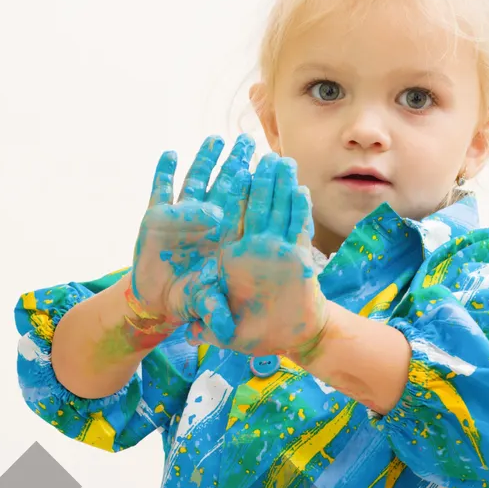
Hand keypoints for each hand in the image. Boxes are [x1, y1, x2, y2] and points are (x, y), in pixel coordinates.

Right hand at [126, 134, 252, 345]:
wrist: (158, 299)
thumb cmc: (186, 299)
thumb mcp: (201, 305)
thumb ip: (213, 310)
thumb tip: (225, 328)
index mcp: (220, 239)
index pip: (239, 209)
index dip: (250, 189)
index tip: (263, 168)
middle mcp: (203, 223)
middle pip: (222, 187)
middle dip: (234, 164)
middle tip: (248, 143)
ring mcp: (179, 217)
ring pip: (195, 182)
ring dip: (204, 161)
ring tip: (215, 140)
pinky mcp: (154, 217)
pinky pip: (160, 190)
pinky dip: (163, 173)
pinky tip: (170, 155)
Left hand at [194, 153, 328, 359]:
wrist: (286, 339)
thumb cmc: (254, 333)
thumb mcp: (223, 327)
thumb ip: (208, 318)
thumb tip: (187, 329)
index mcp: (231, 255)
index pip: (226, 217)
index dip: (227, 192)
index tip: (227, 168)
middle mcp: (253, 247)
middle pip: (253, 205)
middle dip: (256, 178)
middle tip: (255, 148)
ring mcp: (276, 250)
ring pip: (278, 211)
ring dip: (281, 186)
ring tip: (283, 161)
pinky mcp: (298, 258)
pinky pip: (298, 230)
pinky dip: (299, 211)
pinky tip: (301, 191)